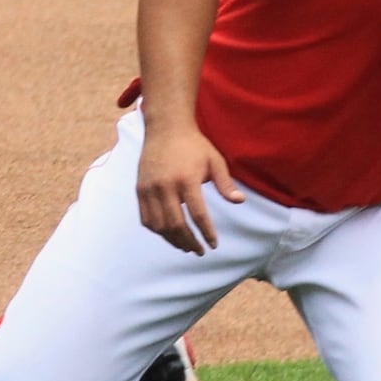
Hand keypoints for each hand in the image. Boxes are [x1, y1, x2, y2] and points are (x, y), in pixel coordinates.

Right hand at [135, 124, 242, 254]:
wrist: (166, 129)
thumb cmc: (194, 146)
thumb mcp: (215, 161)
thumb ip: (226, 183)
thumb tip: (239, 201)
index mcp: (187, 179)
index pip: (198, 214)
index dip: (206, 233)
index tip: (213, 245)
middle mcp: (165, 186)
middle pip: (176, 225)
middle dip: (189, 242)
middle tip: (199, 251)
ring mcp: (150, 189)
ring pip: (159, 225)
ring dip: (173, 240)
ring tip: (186, 246)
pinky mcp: (140, 189)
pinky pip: (146, 218)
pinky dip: (158, 230)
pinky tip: (169, 234)